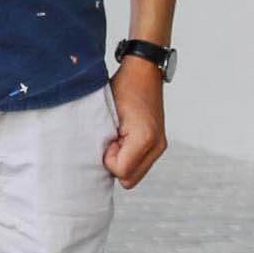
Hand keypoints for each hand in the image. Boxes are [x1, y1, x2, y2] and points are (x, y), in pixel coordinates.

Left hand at [102, 58, 167, 187]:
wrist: (144, 72)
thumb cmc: (124, 88)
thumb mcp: (106, 112)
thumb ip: (101, 139)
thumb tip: (94, 163)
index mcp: (145, 138)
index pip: (121, 172)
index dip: (108, 158)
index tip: (107, 137)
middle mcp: (157, 145)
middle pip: (129, 180)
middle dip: (115, 164)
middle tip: (111, 140)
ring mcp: (160, 146)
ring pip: (134, 175)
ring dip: (122, 161)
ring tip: (118, 137)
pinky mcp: (158, 144)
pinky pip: (139, 165)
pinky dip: (129, 157)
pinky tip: (124, 139)